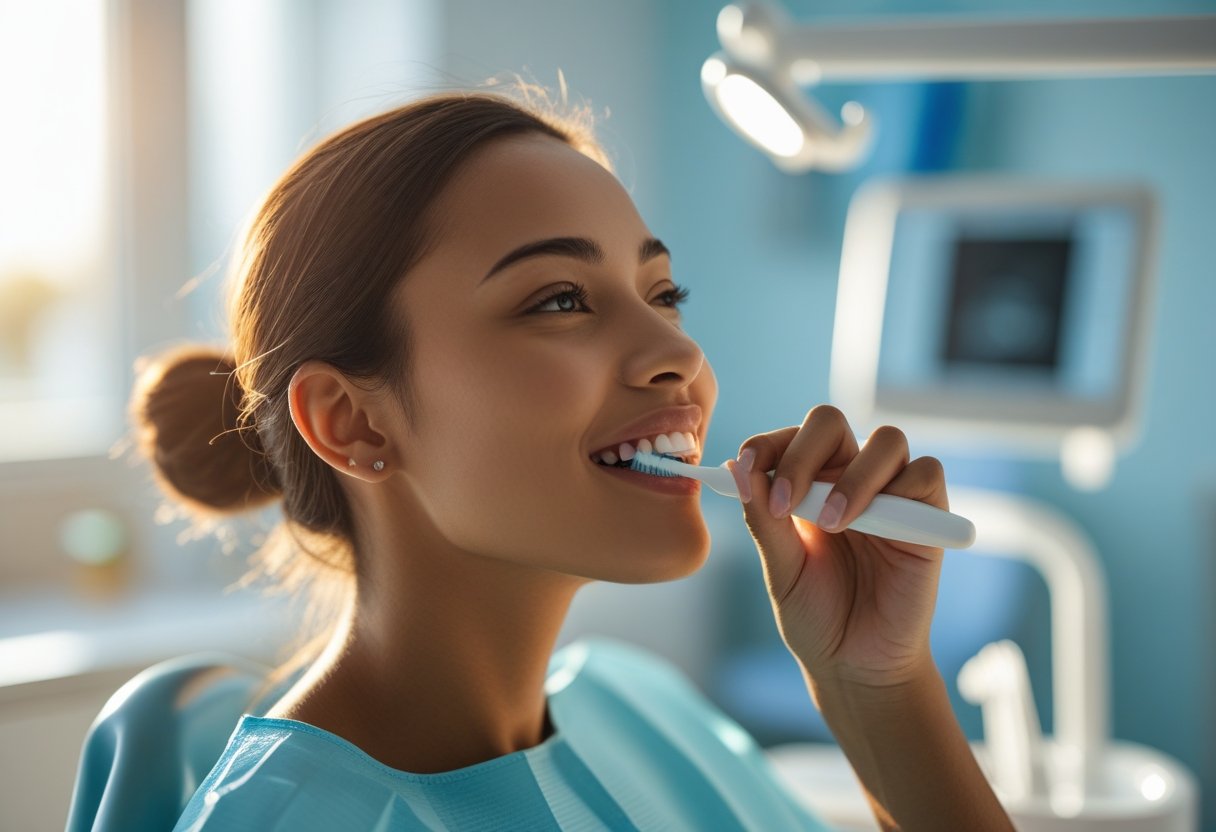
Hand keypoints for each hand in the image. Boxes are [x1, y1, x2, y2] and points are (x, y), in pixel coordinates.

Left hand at [727, 405, 948, 688]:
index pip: (789, 437)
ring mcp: (892, 493)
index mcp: (809, 484)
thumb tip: (737, 467)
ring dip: (852, 475)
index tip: (746, 470)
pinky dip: (899, 490)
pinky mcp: (929, 516)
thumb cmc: (815, 616)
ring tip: (831, 524)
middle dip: (802, 453)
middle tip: (786, 503)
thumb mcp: (780, 568)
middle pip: (830, 422)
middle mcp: (850, 477)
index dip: (766, 445)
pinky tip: (872, 528)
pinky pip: (926, 473)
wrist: (854, 666)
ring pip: (886, 439)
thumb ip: (763, 518)